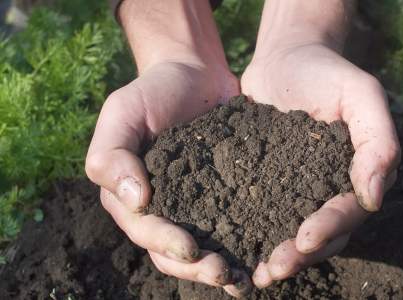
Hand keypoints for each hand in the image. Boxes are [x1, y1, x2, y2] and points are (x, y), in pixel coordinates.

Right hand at [85, 0, 251, 295]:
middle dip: (196, 267)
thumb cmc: (153, 91)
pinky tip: (259, 258)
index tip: (191, 248)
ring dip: (218, 268)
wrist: (194, 75)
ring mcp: (192, 206)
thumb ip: (113, 154)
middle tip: (223, 274)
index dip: (165, 243)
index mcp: (130, 196)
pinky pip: (229, 227)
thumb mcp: (123, 112)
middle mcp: (160, 209)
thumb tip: (135, 201)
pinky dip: (241, 246)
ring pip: (200, 250)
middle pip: (172, 251)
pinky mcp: (222, 196)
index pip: (144, 230)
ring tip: (242, 279)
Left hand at [241, 40, 399, 286]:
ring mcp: (296, 189)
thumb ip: (378, 141)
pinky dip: (250, 232)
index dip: (329, 227)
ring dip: (275, 254)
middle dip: (298, 254)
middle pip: (320, 233)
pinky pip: (260, 212)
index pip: (348, 210)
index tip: (304, 239)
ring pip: (290, 231)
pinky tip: (231, 247)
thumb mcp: (360, 94)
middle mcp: (328, 189)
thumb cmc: (326, 71)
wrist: (285, 57)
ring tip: (253, 273)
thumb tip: (374, 196)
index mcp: (356, 174)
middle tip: (272, 270)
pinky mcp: (266, 183)